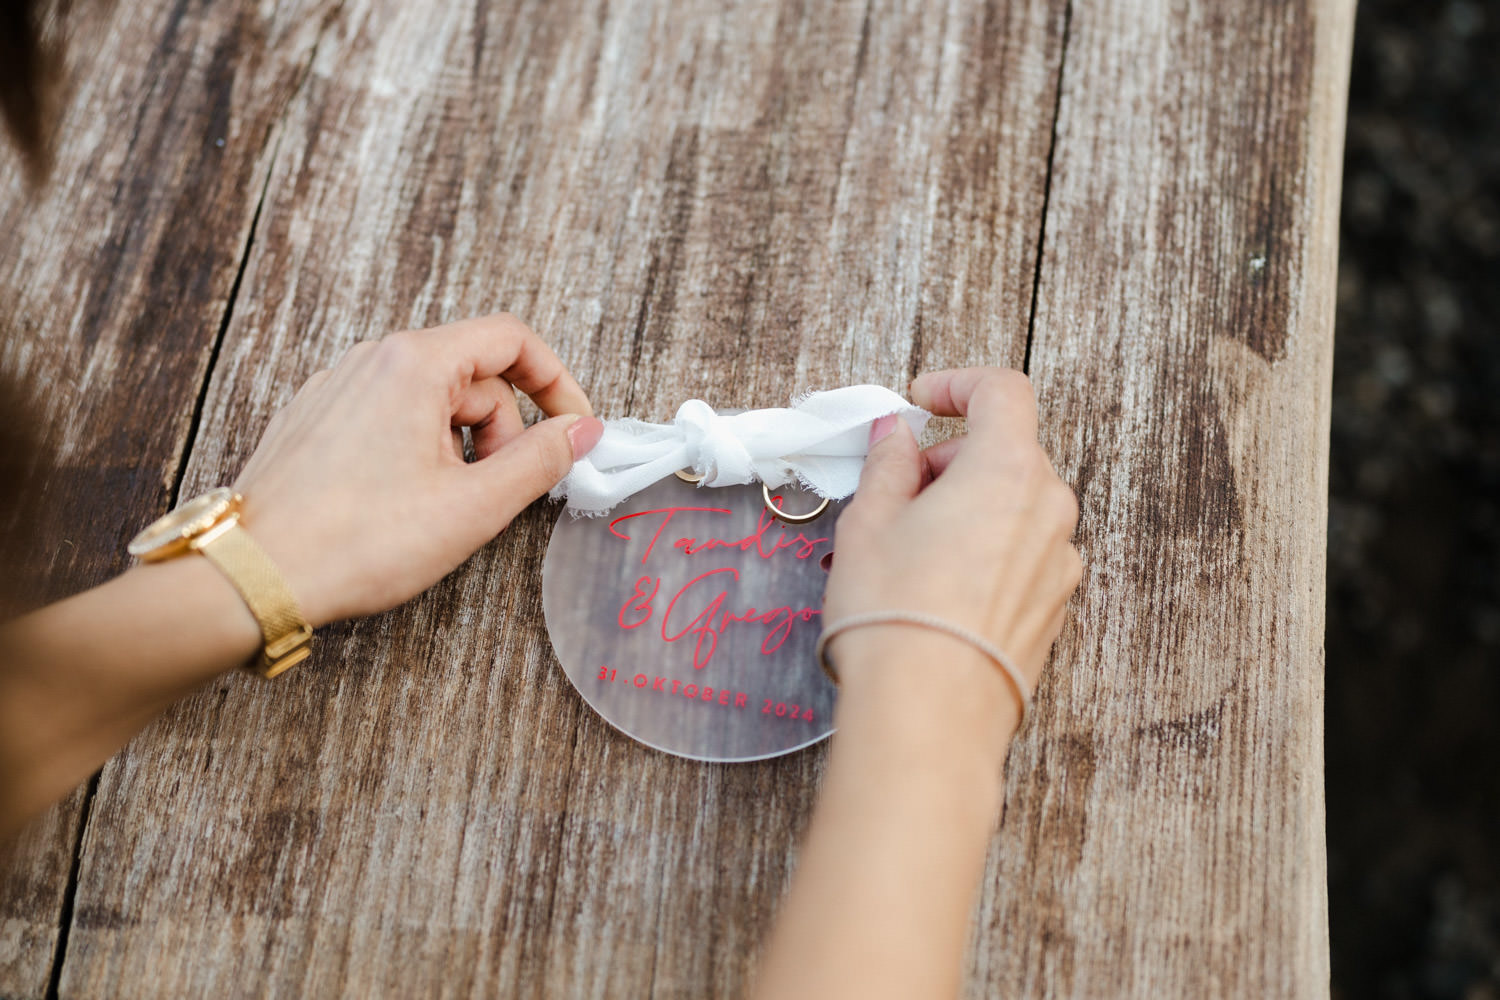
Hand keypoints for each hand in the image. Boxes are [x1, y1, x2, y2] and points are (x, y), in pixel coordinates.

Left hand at [231, 314, 603, 625]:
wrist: (255, 574)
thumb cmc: (358, 542)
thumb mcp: (474, 506)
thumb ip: (540, 461)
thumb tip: (583, 432)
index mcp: (414, 364)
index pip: (511, 339)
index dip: (556, 383)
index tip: (574, 429)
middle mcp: (372, 359)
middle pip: (473, 374)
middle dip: (501, 431)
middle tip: (495, 493)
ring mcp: (337, 386)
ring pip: (430, 398)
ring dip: (458, 446)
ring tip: (441, 506)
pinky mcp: (314, 418)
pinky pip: (389, 415)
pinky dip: (416, 449)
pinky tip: (400, 503)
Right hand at [822, 368, 1080, 747]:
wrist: (929, 715)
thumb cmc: (895, 613)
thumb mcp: (869, 523)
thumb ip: (888, 465)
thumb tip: (896, 437)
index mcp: (1008, 469)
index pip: (1003, 391)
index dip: (959, 385)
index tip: (922, 401)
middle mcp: (1049, 509)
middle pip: (1008, 452)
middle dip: (951, 459)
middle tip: (896, 492)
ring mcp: (1060, 562)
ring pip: (1017, 506)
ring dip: (970, 506)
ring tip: (912, 549)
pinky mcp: (1055, 608)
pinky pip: (1024, 554)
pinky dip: (988, 549)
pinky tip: (939, 588)